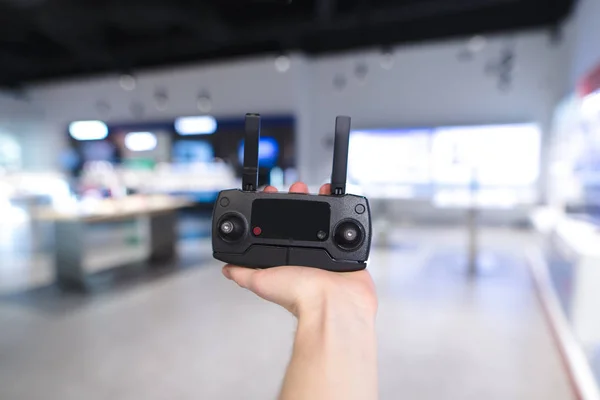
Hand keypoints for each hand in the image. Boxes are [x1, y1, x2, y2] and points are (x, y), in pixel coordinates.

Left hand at [222, 182, 376, 319]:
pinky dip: (343, 214)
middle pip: (301, 223)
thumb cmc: (299, 295)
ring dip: (319, 203)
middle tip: (297, 189)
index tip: (271, 196)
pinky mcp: (347, 253)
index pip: (277, 232)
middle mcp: (307, 258)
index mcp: (287, 262)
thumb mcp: (261, 282)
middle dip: (298, 202)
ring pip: (323, 222)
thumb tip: (227, 270)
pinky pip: (346, 229)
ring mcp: (328, 254)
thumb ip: (243, 274)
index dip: (273, 213)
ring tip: (316, 189)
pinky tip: (337, 201)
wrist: (331, 301)